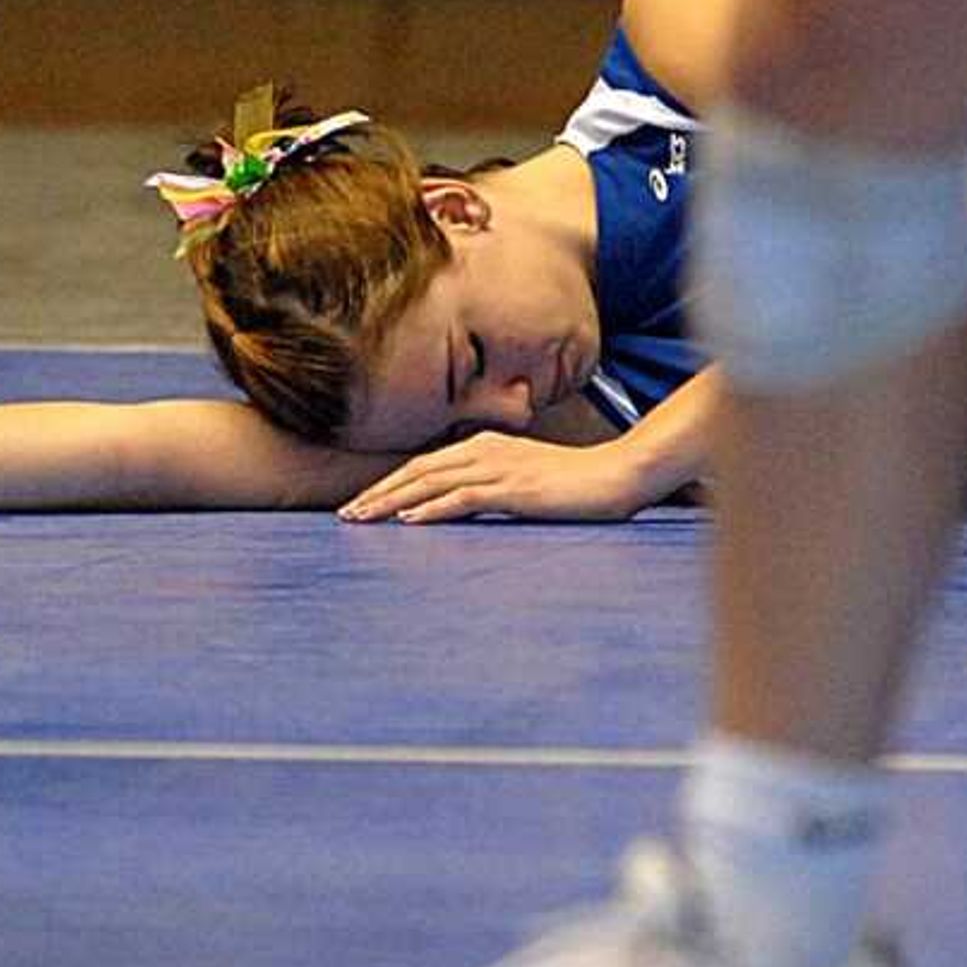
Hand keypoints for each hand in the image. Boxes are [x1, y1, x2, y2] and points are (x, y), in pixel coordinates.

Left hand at [338, 431, 659, 525]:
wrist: (619, 474)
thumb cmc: (577, 482)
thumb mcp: (527, 478)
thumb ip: (493, 485)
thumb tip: (460, 505)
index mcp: (487, 445)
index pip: (426, 464)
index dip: (389, 483)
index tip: (362, 503)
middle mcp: (486, 450)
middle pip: (418, 471)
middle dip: (378, 493)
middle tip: (347, 515)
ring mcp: (500, 468)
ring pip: (432, 483)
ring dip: (392, 502)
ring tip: (363, 519)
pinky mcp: (514, 488)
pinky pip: (463, 498)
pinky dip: (432, 509)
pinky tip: (408, 522)